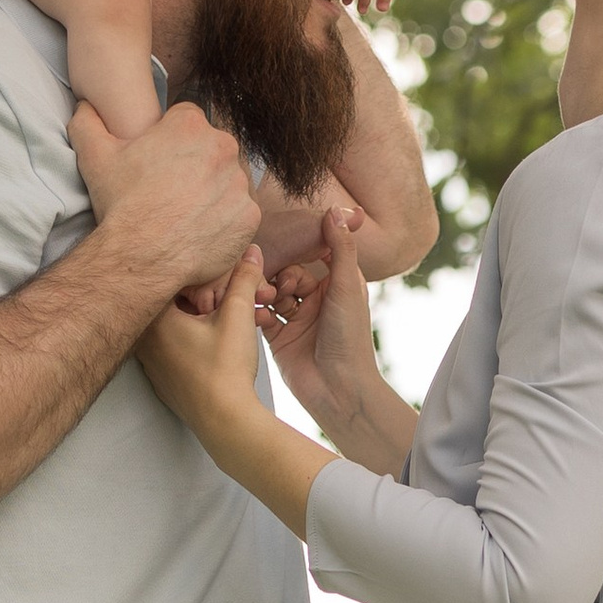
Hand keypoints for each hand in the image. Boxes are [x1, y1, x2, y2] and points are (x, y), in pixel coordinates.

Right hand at [71, 98, 258, 297]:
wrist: (143, 256)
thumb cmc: (121, 205)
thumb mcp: (94, 156)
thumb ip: (88, 121)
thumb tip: (85, 105)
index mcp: (190, 125)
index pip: (187, 121)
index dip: (171, 141)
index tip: (160, 163)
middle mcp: (223, 146)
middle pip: (212, 149)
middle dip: (195, 165)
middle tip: (171, 191)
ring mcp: (239, 182)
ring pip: (227, 181)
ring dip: (212, 192)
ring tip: (184, 213)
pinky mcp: (249, 214)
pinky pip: (239, 213)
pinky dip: (224, 221)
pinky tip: (200, 231)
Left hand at [138, 251, 267, 437]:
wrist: (224, 421)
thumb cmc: (225, 370)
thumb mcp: (237, 316)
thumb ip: (243, 280)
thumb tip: (251, 253)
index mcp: (153, 319)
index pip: (167, 281)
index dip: (197, 276)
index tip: (216, 278)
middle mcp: (144, 341)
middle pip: (171, 304)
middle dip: (202, 298)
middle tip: (223, 299)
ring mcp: (151, 364)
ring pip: (174, 329)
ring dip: (200, 321)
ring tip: (229, 323)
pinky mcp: (163, 381)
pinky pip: (175, 351)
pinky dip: (194, 343)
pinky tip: (216, 348)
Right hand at [263, 208, 382, 435]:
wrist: (339, 391)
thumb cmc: (349, 340)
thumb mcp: (347, 288)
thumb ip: (340, 249)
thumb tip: (333, 211)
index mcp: (336, 285)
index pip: (309, 257)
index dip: (295, 254)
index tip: (284, 252)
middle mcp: (316, 300)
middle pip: (286, 274)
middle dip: (276, 277)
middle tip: (272, 287)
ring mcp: (296, 319)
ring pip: (270, 293)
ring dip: (263, 294)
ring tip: (262, 301)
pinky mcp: (278, 338)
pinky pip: (260, 316)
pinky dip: (254, 313)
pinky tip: (253, 315)